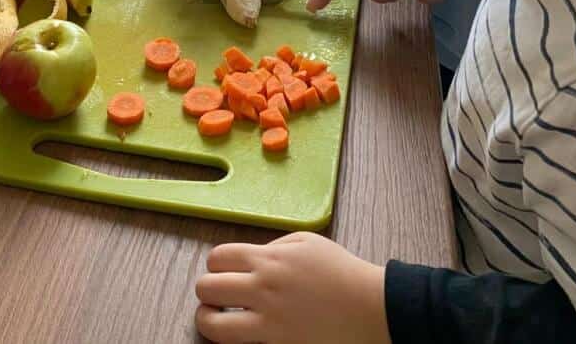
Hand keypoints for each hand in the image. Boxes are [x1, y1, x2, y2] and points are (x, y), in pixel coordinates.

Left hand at [195, 232, 387, 343]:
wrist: (369, 306)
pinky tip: (240, 333)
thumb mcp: (306, 242)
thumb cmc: (341, 272)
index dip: (216, 265)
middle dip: (207, 290)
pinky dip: (230, 338)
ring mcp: (267, 319)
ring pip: (211, 322)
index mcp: (269, 258)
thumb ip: (274, 246)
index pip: (218, 257)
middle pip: (206, 287)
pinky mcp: (276, 343)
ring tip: (217, 317)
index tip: (224, 272)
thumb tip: (252, 257)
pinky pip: (237, 343)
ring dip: (207, 318)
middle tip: (218, 296)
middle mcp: (262, 287)